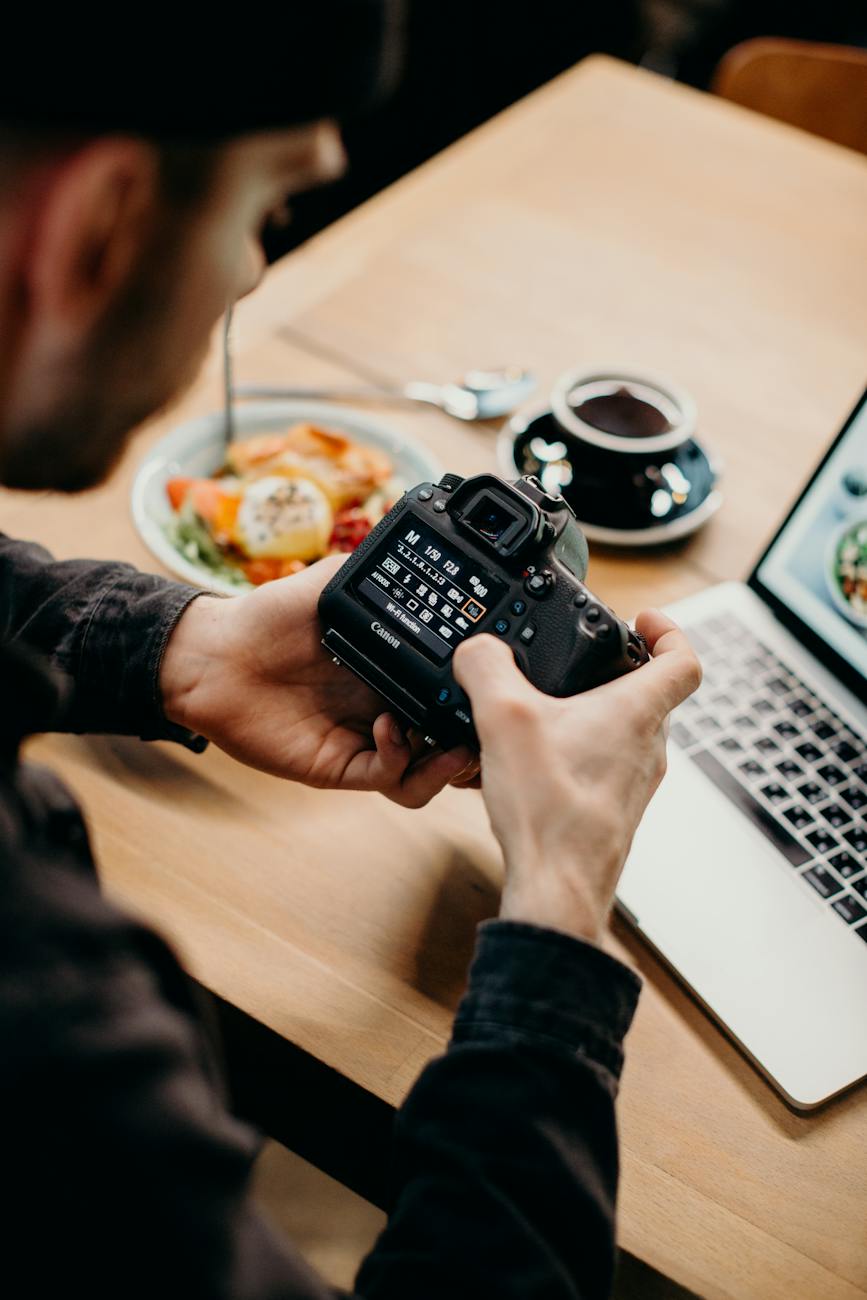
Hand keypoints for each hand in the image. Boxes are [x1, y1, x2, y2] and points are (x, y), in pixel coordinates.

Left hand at [160, 556, 477, 806]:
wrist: (213, 656)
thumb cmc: (264, 617)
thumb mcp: (328, 582)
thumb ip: (370, 568)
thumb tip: (411, 539)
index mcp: (391, 668)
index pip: (447, 689)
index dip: (474, 692)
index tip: (494, 677)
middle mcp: (386, 707)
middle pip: (448, 737)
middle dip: (475, 736)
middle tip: (489, 718)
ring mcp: (366, 740)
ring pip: (426, 772)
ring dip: (447, 763)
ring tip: (456, 741)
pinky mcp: (341, 766)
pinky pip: (387, 776)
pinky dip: (400, 758)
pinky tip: (391, 727)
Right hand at [452, 611, 700, 943]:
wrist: (557, 886)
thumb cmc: (551, 811)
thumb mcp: (503, 718)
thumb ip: (487, 668)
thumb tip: (478, 649)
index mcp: (638, 712)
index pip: (684, 659)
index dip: (668, 629)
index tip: (641, 620)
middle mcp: (647, 747)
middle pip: (650, 694)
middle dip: (615, 671)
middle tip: (578, 662)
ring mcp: (634, 782)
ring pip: (625, 733)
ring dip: (590, 716)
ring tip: (542, 714)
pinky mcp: (613, 810)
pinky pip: (602, 768)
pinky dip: (573, 754)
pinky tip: (528, 765)